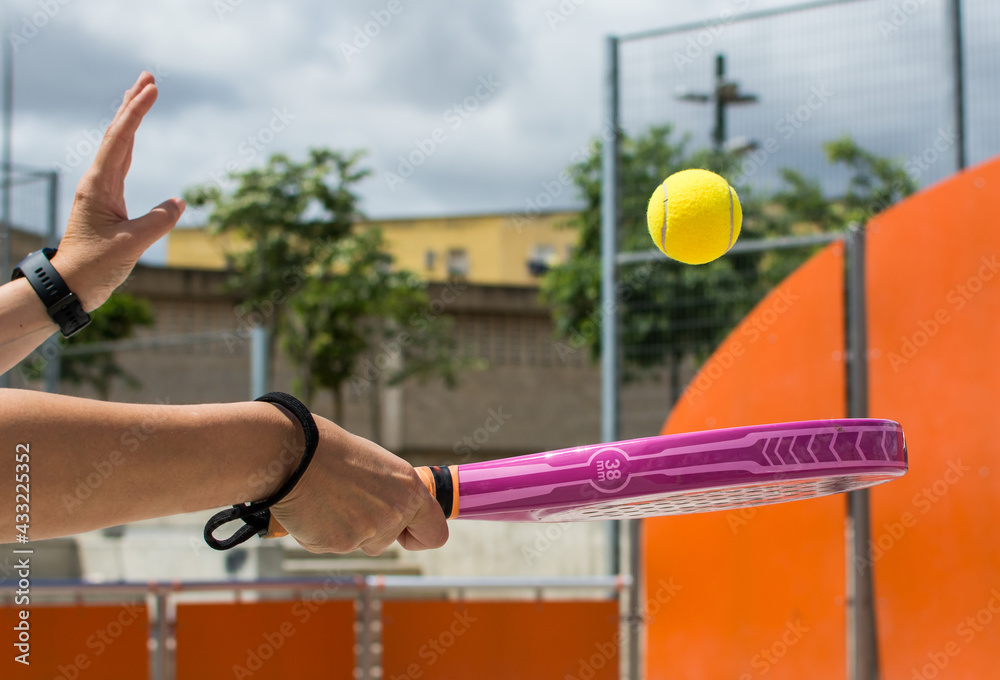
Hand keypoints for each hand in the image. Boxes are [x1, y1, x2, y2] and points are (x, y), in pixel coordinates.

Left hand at [53, 72, 184, 311]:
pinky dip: (128, 143)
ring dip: (130, 119)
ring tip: (141, 94)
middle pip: (117, 134)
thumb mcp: (130, 244)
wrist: (72, 286)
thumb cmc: (95, 266)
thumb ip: (157, 222)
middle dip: (132, 104)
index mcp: (99, 185)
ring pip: (118, 145)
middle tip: (148, 76)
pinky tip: (132, 136)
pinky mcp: (107, 202)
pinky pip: (120, 163)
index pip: (121, 140)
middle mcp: (97, 182)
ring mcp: (101, 191)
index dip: (136, 112)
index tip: (151, 88)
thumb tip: (178, 202)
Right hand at [270, 417, 448, 554]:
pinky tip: (312, 507)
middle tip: (346, 500)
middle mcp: (395, 513)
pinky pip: (332, 546)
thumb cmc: (333, 451)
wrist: (295, 452)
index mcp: (410, 490)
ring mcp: (369, 531)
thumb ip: (391, 492)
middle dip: (370, 529)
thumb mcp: (377, 466)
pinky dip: (321, 532)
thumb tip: (392, 507)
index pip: (436, 533)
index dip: (419, 535)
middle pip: (387, 540)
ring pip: (359, 543)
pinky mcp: (340, 544)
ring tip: (326, 497)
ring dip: (344, 529)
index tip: (405, 532)